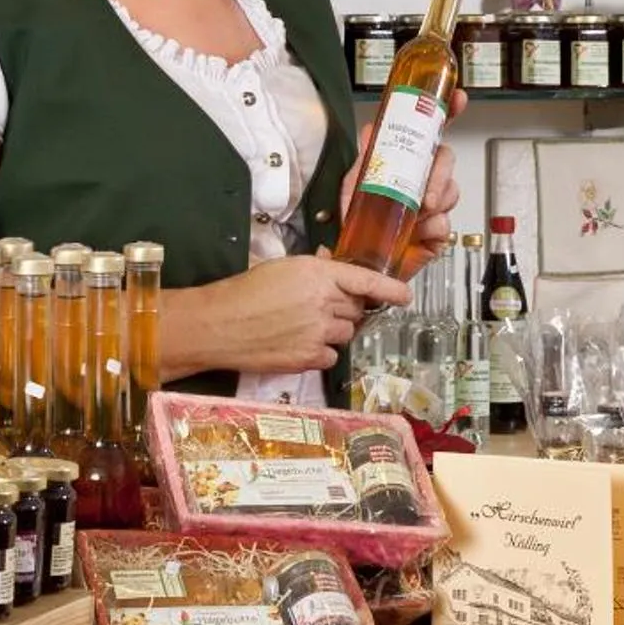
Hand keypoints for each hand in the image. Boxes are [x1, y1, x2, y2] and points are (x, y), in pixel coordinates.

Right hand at [165, 254, 416, 374]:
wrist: (218, 324)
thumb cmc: (244, 291)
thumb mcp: (281, 267)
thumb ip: (314, 269)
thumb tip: (332, 266)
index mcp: (318, 273)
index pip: (366, 281)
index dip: (390, 290)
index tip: (405, 296)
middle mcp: (324, 302)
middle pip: (356, 309)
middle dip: (344, 308)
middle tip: (317, 308)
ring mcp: (318, 333)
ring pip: (345, 334)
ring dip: (332, 331)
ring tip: (301, 326)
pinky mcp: (309, 358)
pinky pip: (331, 357)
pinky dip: (319, 353)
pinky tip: (296, 344)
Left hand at [339, 89, 466, 280]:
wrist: (358, 263)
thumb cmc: (358, 222)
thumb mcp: (355, 184)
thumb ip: (366, 158)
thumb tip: (372, 129)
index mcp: (408, 163)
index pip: (432, 132)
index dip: (448, 112)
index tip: (457, 99)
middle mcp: (424, 181)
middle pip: (447, 160)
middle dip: (441, 173)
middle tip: (426, 192)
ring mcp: (433, 207)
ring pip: (452, 192)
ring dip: (436, 200)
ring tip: (418, 212)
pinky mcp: (436, 234)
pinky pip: (445, 225)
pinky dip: (433, 227)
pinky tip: (419, 232)